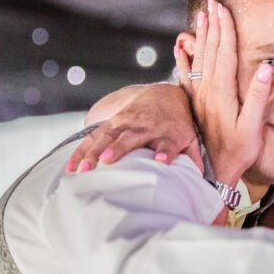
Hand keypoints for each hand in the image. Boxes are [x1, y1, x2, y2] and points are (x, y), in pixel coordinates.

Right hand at [66, 84, 198, 172]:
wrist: (162, 94)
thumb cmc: (178, 124)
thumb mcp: (191, 137)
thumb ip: (194, 156)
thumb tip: (203, 180)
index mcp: (169, 132)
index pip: (168, 143)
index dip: (166, 151)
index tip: (162, 160)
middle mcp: (145, 126)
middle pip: (131, 138)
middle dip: (119, 148)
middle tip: (107, 160)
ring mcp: (125, 123)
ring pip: (106, 137)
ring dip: (93, 151)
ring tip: (83, 169)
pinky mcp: (111, 124)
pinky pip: (92, 138)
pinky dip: (80, 152)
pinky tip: (70, 167)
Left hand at [176, 0, 272, 185]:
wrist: (215, 172)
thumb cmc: (239, 151)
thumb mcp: (254, 127)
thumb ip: (259, 97)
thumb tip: (267, 67)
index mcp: (224, 92)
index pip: (225, 52)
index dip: (225, 29)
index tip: (223, 8)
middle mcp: (208, 90)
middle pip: (210, 49)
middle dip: (212, 24)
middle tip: (211, 1)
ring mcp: (198, 96)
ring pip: (199, 57)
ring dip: (201, 34)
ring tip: (200, 15)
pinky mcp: (194, 103)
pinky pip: (186, 74)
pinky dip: (183, 57)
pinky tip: (180, 45)